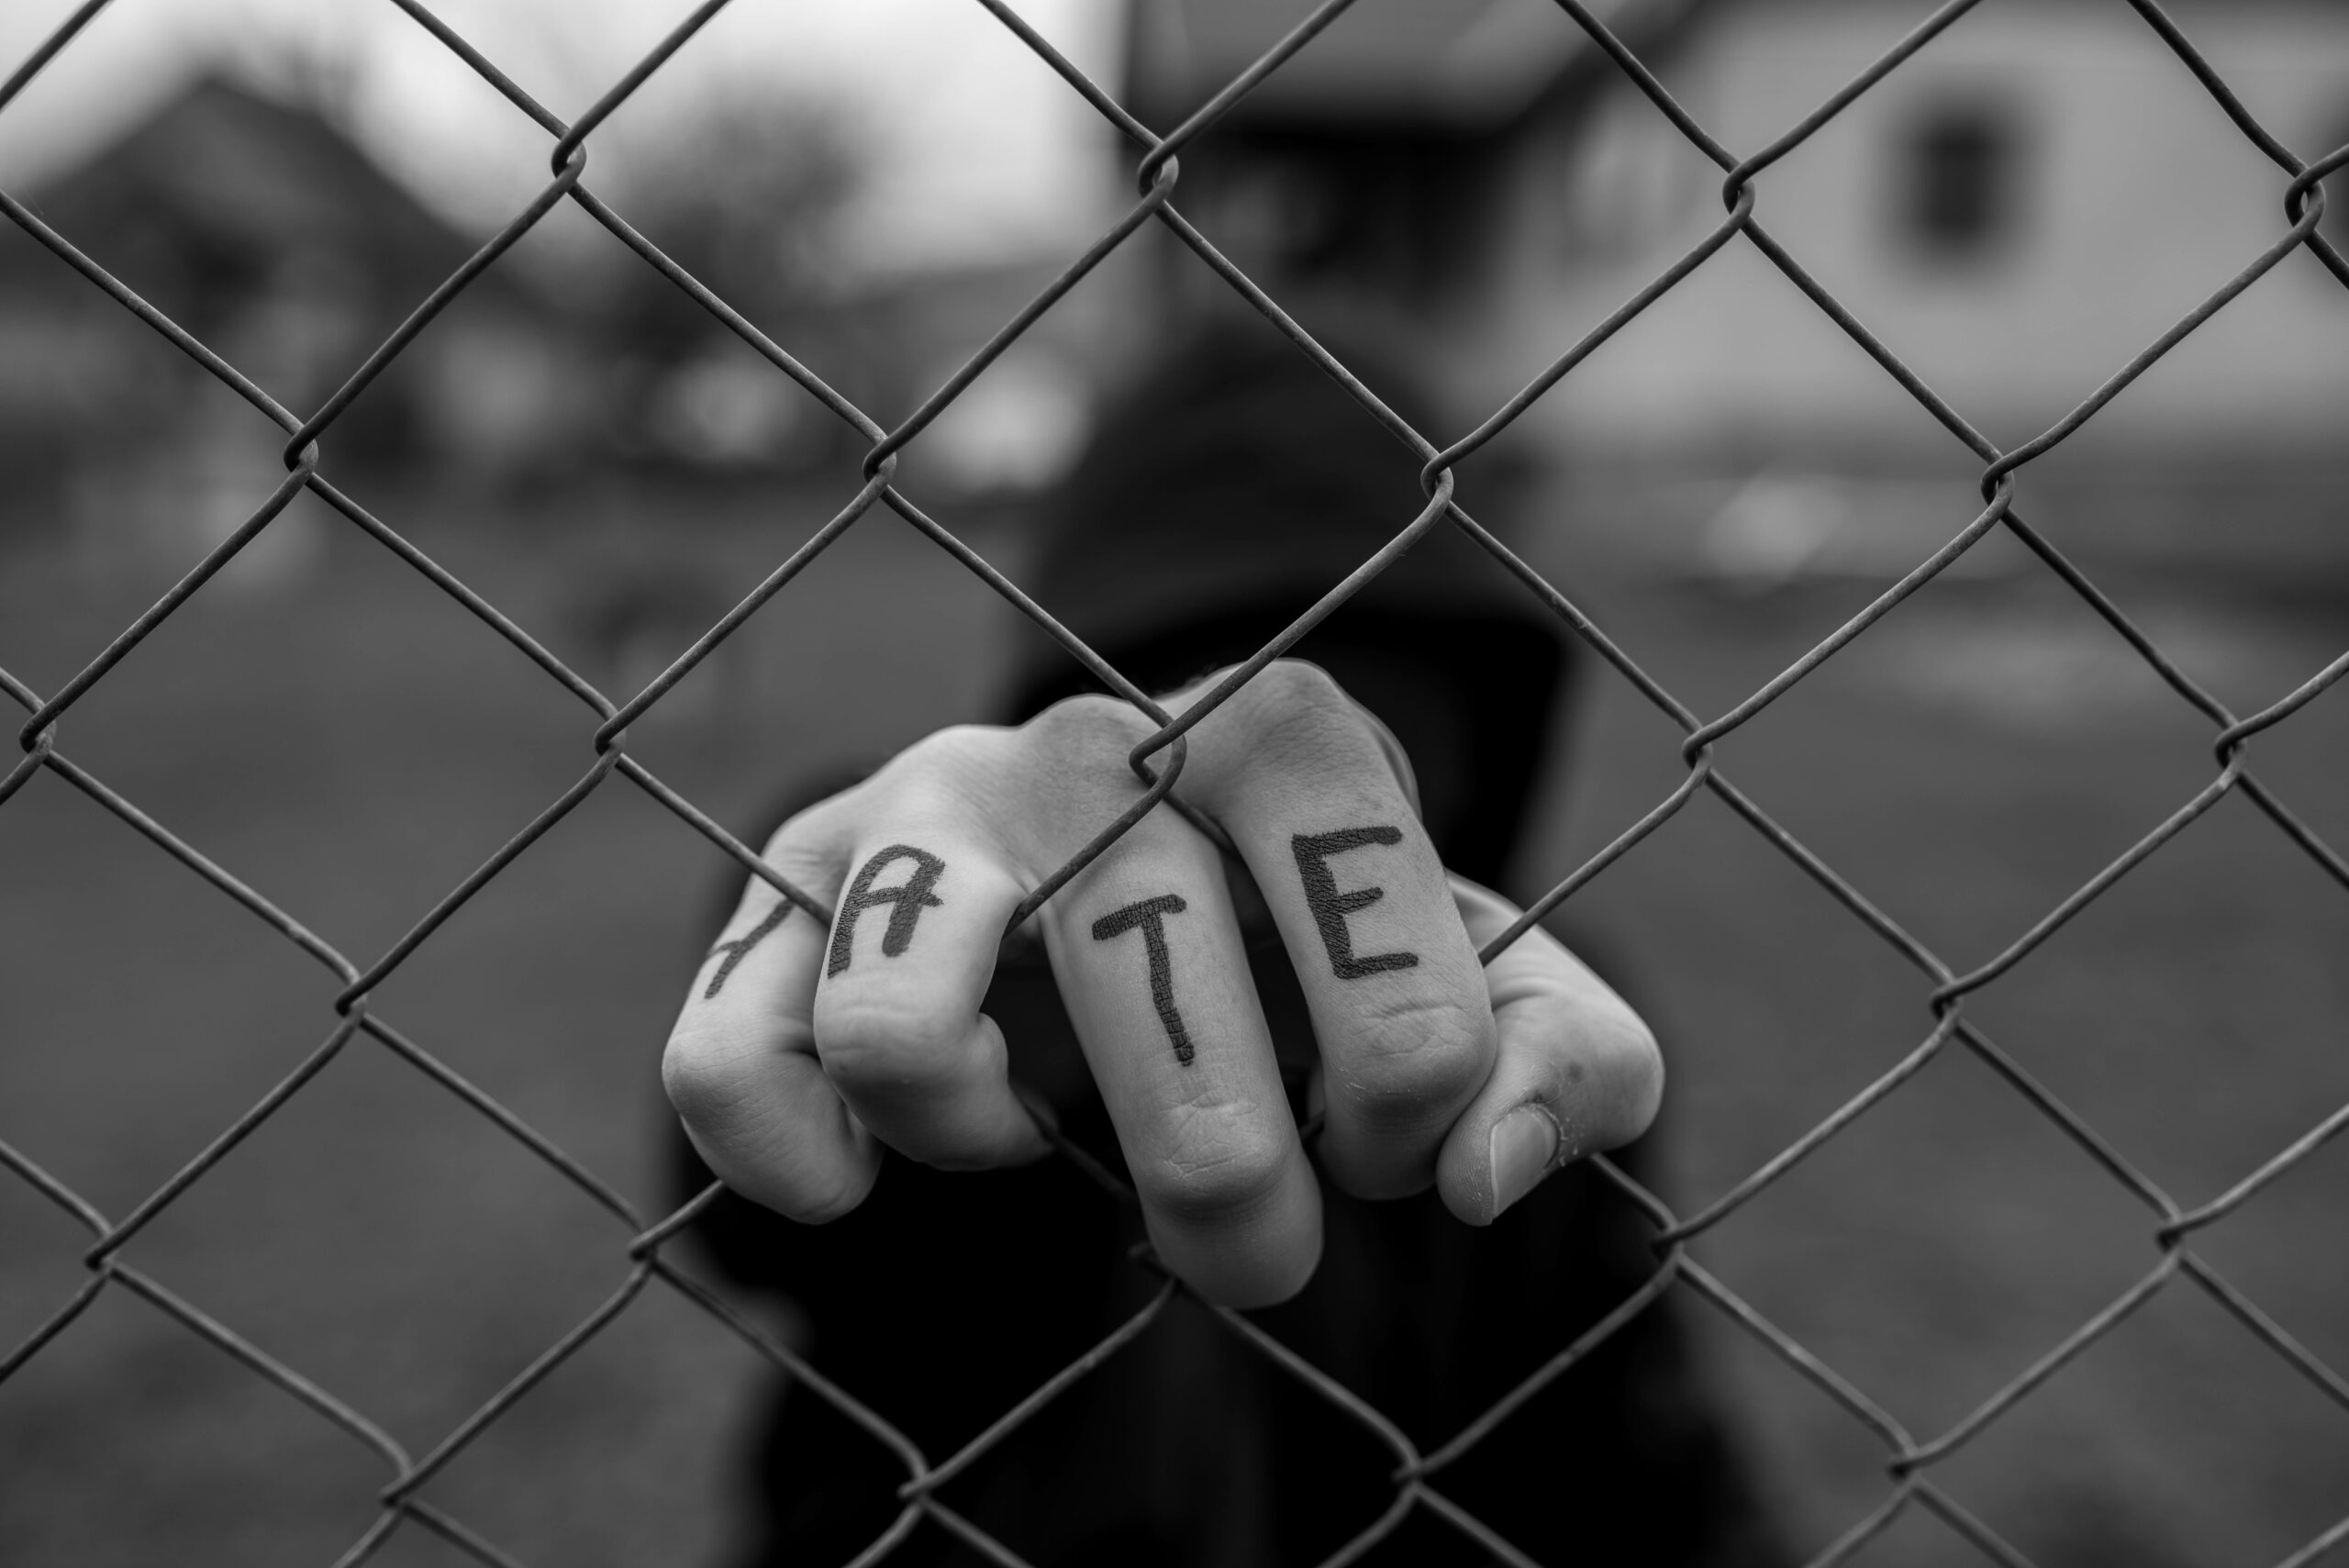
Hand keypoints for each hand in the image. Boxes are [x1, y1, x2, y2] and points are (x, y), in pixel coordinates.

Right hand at [661, 661, 1660, 1306]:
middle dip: (1229, 1180)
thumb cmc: (1312, 950)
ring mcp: (916, 808)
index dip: (1402, 1056)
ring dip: (991, 1145)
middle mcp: (1082, 742)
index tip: (1395, 1149)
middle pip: (1148, 977)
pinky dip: (796, 1154)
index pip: (1357, 875)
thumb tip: (1485, 1177)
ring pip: (905, 1021)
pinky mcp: (785, 896)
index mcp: (1274, 732)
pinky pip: (731, 1046)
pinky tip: (860, 1181)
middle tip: (1257, 1250)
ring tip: (1031, 1153)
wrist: (1122, 878)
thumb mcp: (1474, 985)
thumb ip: (1565, 1057)